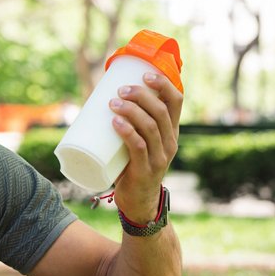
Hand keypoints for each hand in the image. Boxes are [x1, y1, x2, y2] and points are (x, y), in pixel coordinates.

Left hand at [108, 70, 182, 222]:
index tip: (144, 74)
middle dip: (140, 95)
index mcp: (171, 131)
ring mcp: (160, 157)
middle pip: (161, 111)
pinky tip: (115, 122)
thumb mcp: (139, 141)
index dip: (163, 84)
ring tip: (112, 104)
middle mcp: (170, 142)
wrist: (139, 201)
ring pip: (150, 126)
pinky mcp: (146, 170)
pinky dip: (127, 132)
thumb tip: (98, 96)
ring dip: (131, 111)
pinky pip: (139, 147)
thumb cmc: (133, 165)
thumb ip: (127, 122)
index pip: (176, 101)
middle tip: (120, 90)